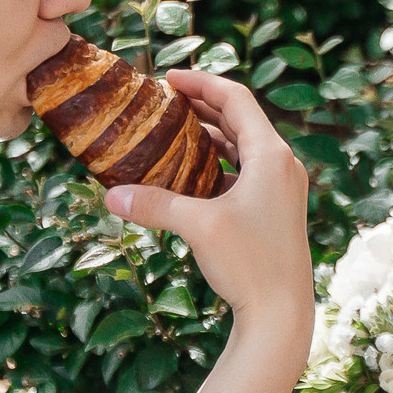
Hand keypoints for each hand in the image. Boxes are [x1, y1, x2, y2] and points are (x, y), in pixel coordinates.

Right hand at [104, 70, 311, 321]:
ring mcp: (281, 189)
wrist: (282, 315)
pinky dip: (218, 164)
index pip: (236, 99)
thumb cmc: (250, 265)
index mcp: (272, 155)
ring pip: (242, 147)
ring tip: (172, 130)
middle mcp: (282, 166)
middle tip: (164, 100)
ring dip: (209, 136)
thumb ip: (154, 205)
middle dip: (202, 106)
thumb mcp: (198, 227)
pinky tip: (189, 173)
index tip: (168, 77)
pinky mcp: (275, 211)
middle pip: (240, 119)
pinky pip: (244, 172)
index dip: (201, 82)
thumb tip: (110, 196)